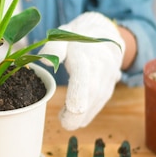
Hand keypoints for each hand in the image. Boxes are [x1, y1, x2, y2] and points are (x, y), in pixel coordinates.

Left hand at [39, 12, 124, 130]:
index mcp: (84, 56)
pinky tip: (78, 117)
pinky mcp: (110, 85)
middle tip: (64, 123)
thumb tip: (46, 63)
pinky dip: (89, 112)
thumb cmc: (77, 36)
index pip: (83, 78)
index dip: (77, 96)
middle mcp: (99, 68)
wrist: (104, 33)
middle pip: (91, 95)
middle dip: (78, 114)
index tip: (68, 111)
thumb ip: (53, 48)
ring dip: (83, 116)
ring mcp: (107, 77)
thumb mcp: (62, 35)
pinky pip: (100, 102)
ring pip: (97, 101)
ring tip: (66, 120)